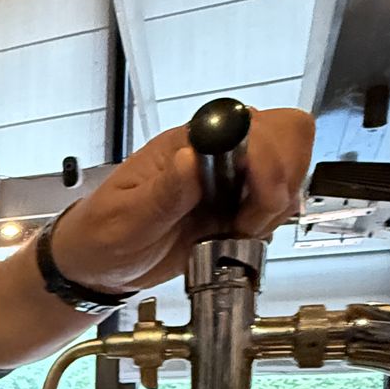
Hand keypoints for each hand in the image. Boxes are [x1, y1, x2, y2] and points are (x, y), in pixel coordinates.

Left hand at [50, 106, 314, 293]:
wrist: (99, 265)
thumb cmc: (103, 235)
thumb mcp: (126, 219)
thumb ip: (163, 192)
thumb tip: (192, 159)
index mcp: (187, 144)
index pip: (251, 123)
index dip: (268, 157)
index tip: (255, 198)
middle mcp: (215, 153)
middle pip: (286, 133)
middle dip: (283, 179)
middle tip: (252, 218)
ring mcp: (231, 177)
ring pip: (290, 166)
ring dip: (277, 204)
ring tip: (241, 229)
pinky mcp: (238, 203)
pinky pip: (278, 200)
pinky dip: (272, 221)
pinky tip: (241, 234)